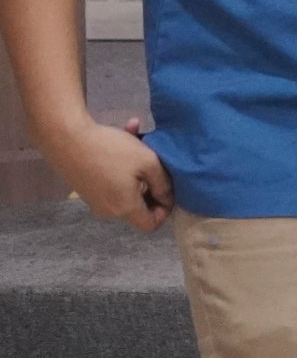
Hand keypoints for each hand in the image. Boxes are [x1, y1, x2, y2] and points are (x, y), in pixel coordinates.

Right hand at [47, 117, 172, 232]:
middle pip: (139, 207)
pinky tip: (127, 132)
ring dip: (137, 168)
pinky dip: (122, 164)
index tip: (168, 188)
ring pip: (127, 188)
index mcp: (125, 209)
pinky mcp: (86, 188)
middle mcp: (109, 211)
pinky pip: (112, 180)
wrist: (67, 140)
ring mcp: (95, 201)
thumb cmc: (112, 151)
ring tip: (140, 137)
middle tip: (156, 162)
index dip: (164, 210)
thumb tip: (167, 197)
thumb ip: (163, 183)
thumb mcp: (148, 162)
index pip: (150, 225)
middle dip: (152, 184)